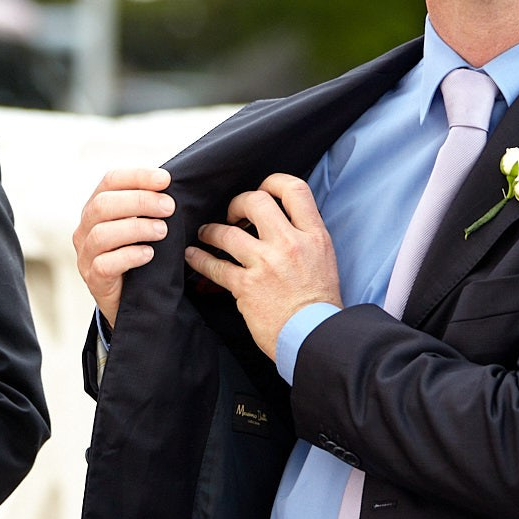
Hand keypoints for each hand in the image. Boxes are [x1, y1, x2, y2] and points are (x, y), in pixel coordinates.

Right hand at [72, 166, 174, 325]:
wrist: (126, 299)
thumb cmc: (135, 254)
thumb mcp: (137, 225)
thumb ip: (146, 205)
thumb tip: (169, 182)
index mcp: (96, 208)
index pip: (110, 181)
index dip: (137, 176)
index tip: (165, 179)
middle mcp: (85, 228)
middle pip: (103, 205)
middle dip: (140, 201)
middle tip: (169, 207)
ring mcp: (85, 255)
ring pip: (101, 234)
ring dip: (137, 228)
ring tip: (162, 231)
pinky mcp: (93, 279)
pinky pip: (105, 264)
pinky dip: (129, 256)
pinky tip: (149, 254)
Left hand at [184, 173, 340, 360]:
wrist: (316, 336)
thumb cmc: (319, 303)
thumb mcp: (324, 259)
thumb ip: (305, 236)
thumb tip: (279, 220)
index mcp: (314, 236)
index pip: (294, 189)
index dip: (273, 181)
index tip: (262, 189)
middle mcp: (290, 244)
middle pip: (256, 201)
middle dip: (238, 203)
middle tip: (233, 215)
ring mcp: (267, 264)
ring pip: (227, 233)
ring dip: (211, 231)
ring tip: (206, 234)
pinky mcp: (247, 286)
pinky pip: (214, 265)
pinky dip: (199, 258)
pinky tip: (194, 256)